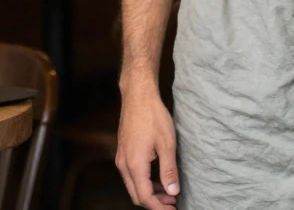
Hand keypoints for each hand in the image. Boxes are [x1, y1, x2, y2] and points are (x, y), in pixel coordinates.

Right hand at [116, 85, 178, 208]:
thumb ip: (169, 171)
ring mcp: (121, 157)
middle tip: (172, 203)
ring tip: (168, 193)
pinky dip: (144, 181)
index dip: (158, 208)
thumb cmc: (153, 116)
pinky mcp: (123, 151)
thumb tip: (172, 191)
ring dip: (149, 192)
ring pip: (133, 185)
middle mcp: (124, 164)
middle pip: (136, 194)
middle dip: (154, 203)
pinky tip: (157, 178)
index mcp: (135, 165)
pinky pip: (131, 174)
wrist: (138, 96)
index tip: (172, 209)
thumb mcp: (167, 144)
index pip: (144, 197)